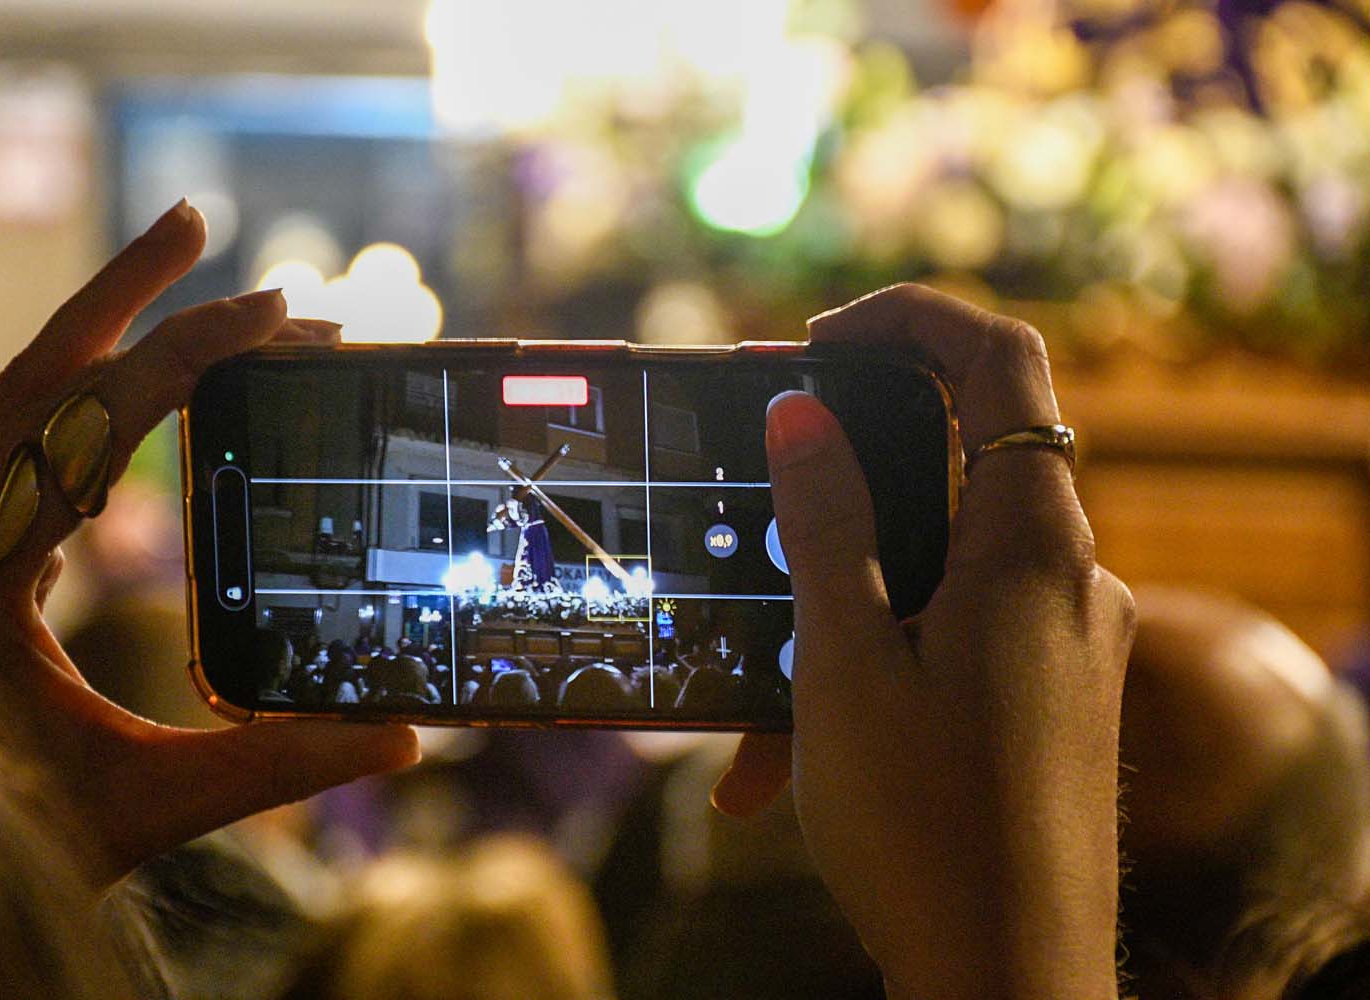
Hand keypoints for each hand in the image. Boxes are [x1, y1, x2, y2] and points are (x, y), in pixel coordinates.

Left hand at [0, 201, 419, 880]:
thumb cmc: (2, 848)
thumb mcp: (146, 807)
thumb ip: (278, 763)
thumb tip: (408, 737)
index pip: (95, 424)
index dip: (194, 357)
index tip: (280, 316)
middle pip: (37, 372)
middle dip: (125, 293)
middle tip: (195, 220)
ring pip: (9, 398)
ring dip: (89, 325)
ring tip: (164, 262)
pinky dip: (8, 385)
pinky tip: (5, 338)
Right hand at [715, 284, 1133, 998]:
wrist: (1008, 980)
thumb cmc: (925, 825)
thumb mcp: (845, 660)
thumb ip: (826, 522)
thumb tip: (802, 411)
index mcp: (1032, 546)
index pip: (1000, 360)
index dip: (911, 319)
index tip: (819, 343)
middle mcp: (1070, 580)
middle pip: (958, 465)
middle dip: (843, 490)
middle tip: (759, 510)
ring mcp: (1068, 643)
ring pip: (939, 574)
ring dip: (841, 615)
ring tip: (753, 720)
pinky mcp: (1052, 698)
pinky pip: (955, 643)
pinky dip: (876, 668)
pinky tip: (790, 759)